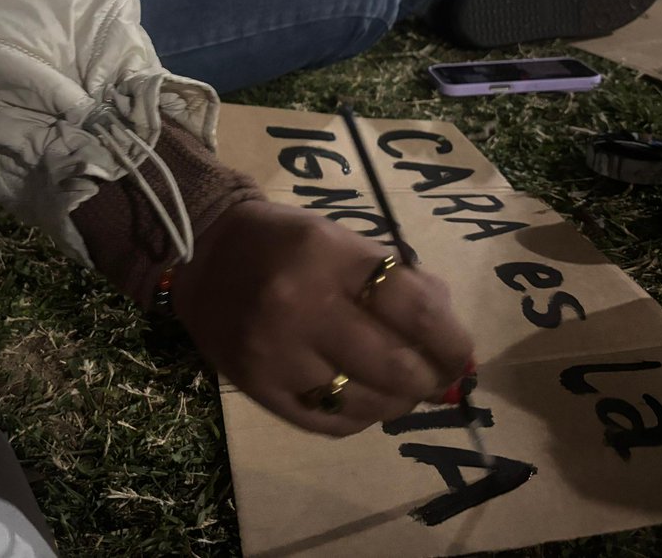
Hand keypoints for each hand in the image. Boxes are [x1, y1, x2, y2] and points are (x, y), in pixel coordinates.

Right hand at [170, 200, 473, 435]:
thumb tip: (447, 331)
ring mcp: (276, 353)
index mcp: (330, 258)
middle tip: (434, 376)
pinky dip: (359, 417)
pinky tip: (363, 400)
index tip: (460, 354)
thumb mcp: (342, 239)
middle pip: (396, 366)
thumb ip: (396, 279)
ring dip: (398, 402)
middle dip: (429, 378)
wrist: (201, 254)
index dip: (451, 341)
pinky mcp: (258, 387)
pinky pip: (328, 421)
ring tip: (400, 389)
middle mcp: (301, 306)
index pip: (414, 311)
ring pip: (366, 403)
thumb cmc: (284, 243)